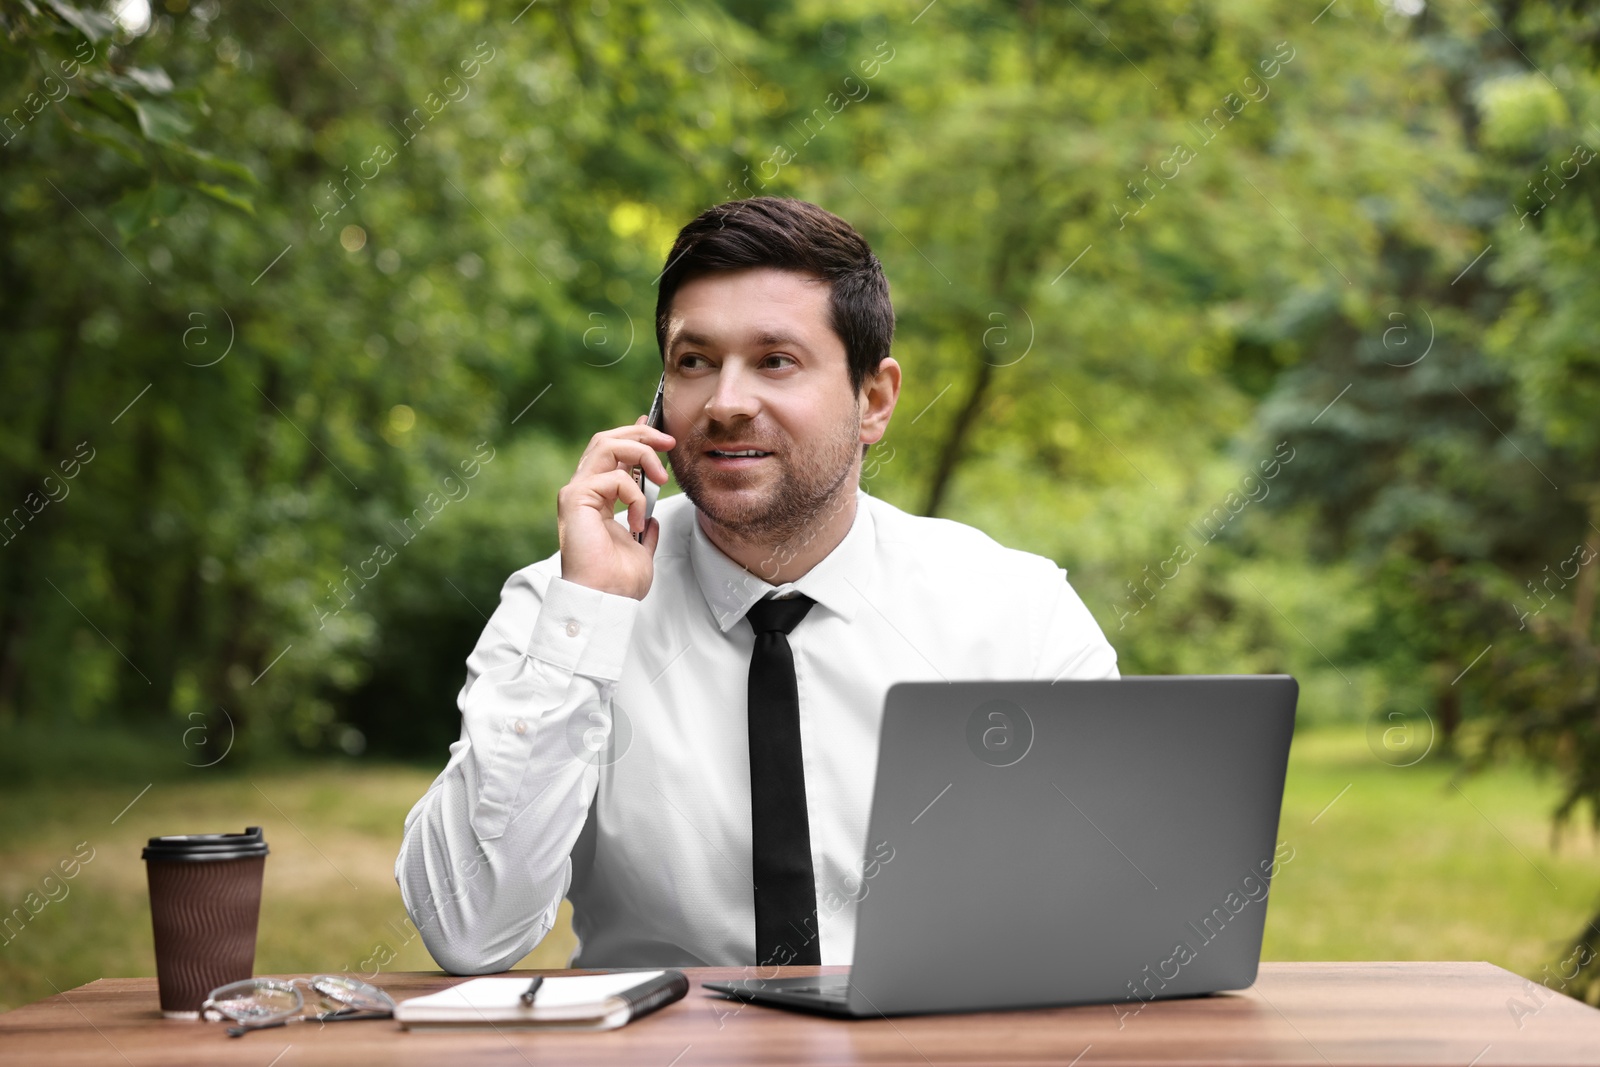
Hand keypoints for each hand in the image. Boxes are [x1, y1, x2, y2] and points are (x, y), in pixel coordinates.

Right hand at [557, 416, 675, 599]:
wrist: (605, 599)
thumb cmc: (617, 581)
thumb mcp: (641, 549)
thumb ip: (645, 529)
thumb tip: (654, 518)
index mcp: (595, 499)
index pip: (611, 453)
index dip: (634, 435)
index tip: (660, 433)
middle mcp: (582, 490)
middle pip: (607, 439)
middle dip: (641, 434)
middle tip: (669, 443)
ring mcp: (576, 492)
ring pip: (607, 444)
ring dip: (641, 452)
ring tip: (662, 476)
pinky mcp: (575, 498)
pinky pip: (613, 477)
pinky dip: (635, 496)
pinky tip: (638, 521)